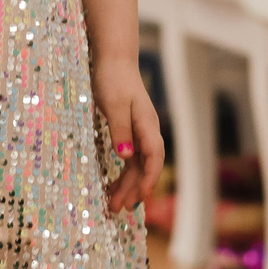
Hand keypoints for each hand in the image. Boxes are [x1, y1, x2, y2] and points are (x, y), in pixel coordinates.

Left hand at [91, 58, 164, 215]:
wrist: (113, 60)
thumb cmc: (113, 79)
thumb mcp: (113, 105)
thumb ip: (121, 131)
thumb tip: (126, 157)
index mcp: (147, 125)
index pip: (154, 157)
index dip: (148, 178)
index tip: (139, 196)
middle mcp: (147, 131)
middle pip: (144, 166)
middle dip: (133, 189)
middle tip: (118, 209)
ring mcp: (139, 132)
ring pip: (137, 165)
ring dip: (127, 185)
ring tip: (114, 204)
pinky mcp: (129, 132)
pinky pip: (129, 158)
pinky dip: (122, 173)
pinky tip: (112, 185)